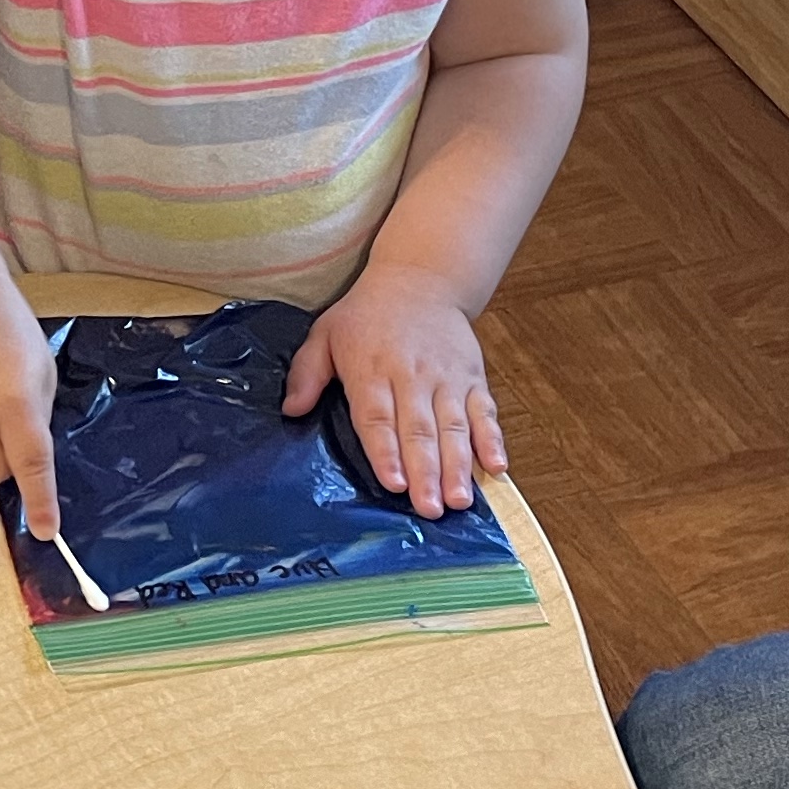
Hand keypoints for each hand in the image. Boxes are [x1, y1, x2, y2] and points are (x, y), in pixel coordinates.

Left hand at [285, 269, 506, 516]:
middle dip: (426, 472)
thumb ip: (307, 374)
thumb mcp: (325, 334)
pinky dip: (493, 439)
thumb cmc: (366, 315)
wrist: (420, 280)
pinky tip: (497, 466)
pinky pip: (485, 411)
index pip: (379, 418)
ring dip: (458, 466)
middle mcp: (412, 376)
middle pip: (419, 430)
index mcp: (372, 370)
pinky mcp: (472, 377)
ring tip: (460, 500)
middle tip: (430, 508)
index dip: (387, 452)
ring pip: (454, 427)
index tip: (395, 483)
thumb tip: (291, 410)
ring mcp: (446, 378)